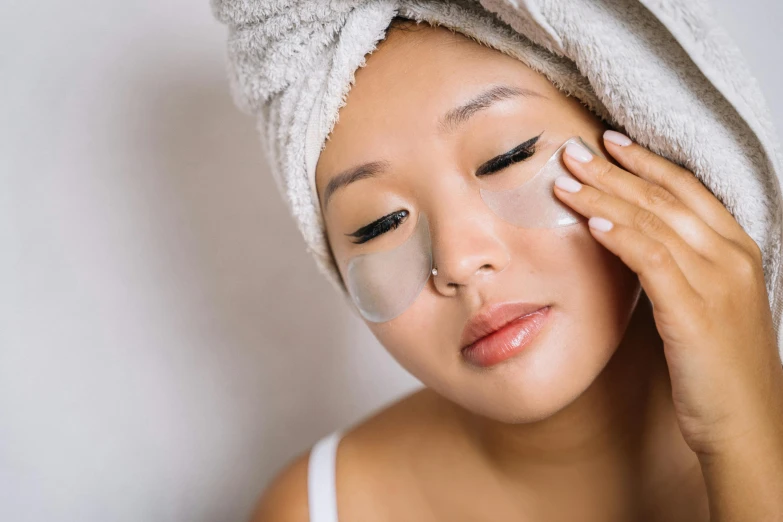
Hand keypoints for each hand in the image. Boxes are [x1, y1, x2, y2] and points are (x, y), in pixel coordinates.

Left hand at [553, 129, 782, 457]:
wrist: (747, 423)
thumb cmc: (720, 367)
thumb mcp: (705, 305)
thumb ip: (680, 269)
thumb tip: (632, 241)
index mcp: (736, 250)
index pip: (686, 189)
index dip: (646, 162)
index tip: (610, 141)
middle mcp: (730, 257)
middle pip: (663, 197)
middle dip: (614, 170)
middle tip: (572, 150)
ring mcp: (716, 282)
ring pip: (653, 221)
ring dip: (604, 196)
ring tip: (565, 179)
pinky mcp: (695, 312)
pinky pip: (651, 260)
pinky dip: (620, 236)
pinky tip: (591, 222)